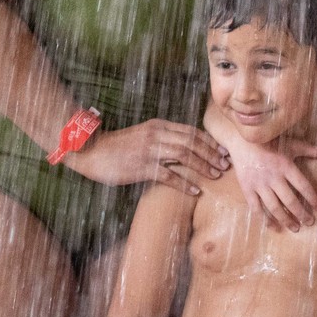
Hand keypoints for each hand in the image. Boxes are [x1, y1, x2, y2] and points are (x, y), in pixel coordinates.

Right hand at [64, 119, 229, 194]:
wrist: (91, 151)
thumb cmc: (118, 145)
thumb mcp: (143, 134)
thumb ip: (162, 137)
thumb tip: (185, 147)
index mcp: (159, 125)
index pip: (191, 131)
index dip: (209, 141)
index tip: (222, 150)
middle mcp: (157, 135)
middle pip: (192, 142)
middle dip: (211, 153)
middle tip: (225, 164)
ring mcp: (149, 151)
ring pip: (184, 156)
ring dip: (203, 166)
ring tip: (216, 175)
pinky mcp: (142, 167)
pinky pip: (168, 175)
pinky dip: (185, 184)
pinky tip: (195, 191)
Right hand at [230, 136, 316, 231]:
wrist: (243, 140)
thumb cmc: (272, 142)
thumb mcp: (294, 145)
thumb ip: (314, 150)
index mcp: (286, 166)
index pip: (303, 186)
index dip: (313, 198)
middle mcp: (273, 177)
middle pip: (290, 200)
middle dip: (301, 213)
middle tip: (310, 222)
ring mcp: (259, 184)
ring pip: (274, 207)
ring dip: (286, 220)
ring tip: (296, 228)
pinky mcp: (247, 189)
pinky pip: (256, 208)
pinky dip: (265, 220)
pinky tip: (274, 227)